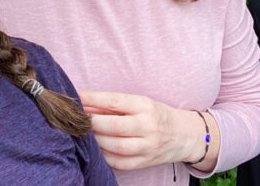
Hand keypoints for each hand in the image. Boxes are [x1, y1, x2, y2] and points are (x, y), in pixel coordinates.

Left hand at [79, 90, 204, 171]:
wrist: (183, 135)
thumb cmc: (156, 115)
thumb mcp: (140, 103)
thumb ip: (114, 105)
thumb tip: (85, 105)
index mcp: (145, 106)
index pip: (114, 102)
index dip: (92, 99)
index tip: (76, 96)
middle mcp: (148, 127)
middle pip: (114, 126)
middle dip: (92, 123)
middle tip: (79, 119)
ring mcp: (148, 147)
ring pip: (116, 146)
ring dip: (96, 140)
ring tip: (85, 133)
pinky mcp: (145, 162)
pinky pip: (120, 162)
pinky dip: (104, 156)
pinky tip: (97, 148)